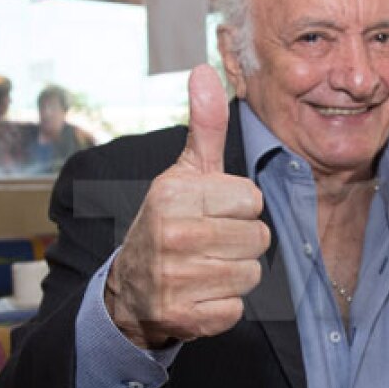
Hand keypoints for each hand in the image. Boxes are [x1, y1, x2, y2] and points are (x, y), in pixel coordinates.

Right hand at [105, 65, 270, 347]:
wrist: (129, 288)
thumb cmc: (170, 221)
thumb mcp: (184, 172)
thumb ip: (204, 124)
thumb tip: (204, 70)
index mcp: (175, 195)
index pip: (252, 200)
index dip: (240, 207)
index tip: (214, 212)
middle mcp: (172, 235)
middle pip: (258, 238)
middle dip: (241, 241)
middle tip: (211, 243)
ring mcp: (175, 279)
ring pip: (251, 273)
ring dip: (235, 273)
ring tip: (206, 267)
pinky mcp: (184, 317)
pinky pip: (237, 308)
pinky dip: (224, 305)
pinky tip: (200, 294)